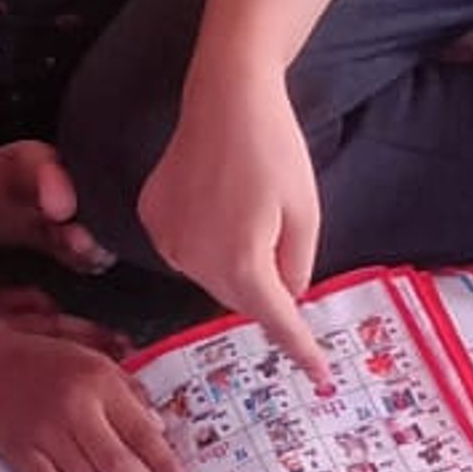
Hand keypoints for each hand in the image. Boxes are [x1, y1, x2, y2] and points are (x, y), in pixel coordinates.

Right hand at [0, 312, 179, 471]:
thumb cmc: (41, 359)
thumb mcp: (93, 358)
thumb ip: (129, 392)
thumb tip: (159, 430)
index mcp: (98, 382)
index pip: (144, 434)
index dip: (166, 466)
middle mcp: (75, 410)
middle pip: (121, 468)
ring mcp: (45, 436)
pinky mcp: (21, 455)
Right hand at [137, 69, 327, 379]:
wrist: (226, 96)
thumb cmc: (275, 151)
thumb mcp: (305, 213)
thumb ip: (296, 266)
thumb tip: (284, 295)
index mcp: (242, 264)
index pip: (277, 320)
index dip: (301, 349)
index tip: (320, 375)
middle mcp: (196, 261)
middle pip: (240, 297)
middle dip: (265, 285)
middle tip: (281, 239)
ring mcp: (167, 241)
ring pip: (211, 275)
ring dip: (233, 262)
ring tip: (247, 208)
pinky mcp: (152, 217)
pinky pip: (186, 249)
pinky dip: (205, 241)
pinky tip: (216, 201)